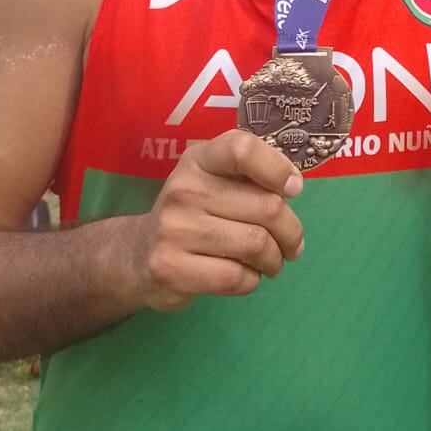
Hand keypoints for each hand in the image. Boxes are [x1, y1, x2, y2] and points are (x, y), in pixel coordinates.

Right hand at [117, 129, 304, 311]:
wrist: (138, 253)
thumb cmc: (195, 212)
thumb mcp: (215, 180)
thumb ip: (252, 176)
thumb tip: (293, 186)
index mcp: (199, 159)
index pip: (242, 149)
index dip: (277, 169)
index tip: (293, 189)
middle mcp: (183, 189)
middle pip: (266, 207)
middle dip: (291, 231)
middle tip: (292, 244)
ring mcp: (173, 229)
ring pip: (256, 245)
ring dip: (274, 259)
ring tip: (271, 262)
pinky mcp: (170, 268)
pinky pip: (236, 277)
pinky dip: (251, 280)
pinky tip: (245, 276)